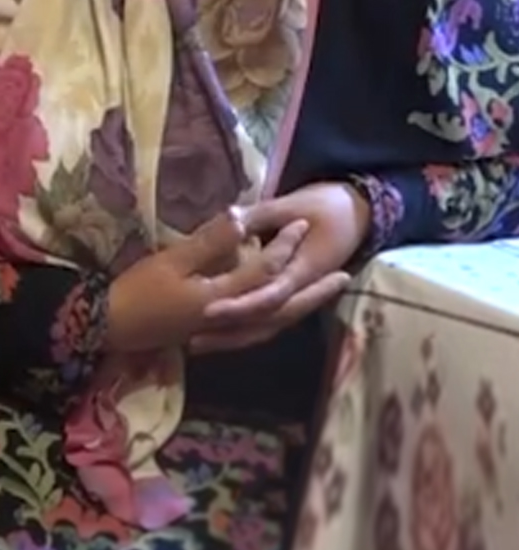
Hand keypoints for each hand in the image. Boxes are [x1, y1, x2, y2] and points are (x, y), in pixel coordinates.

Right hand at [105, 209, 308, 354]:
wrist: (110, 325)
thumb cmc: (138, 291)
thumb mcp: (171, 262)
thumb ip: (209, 243)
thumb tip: (242, 220)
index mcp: (224, 298)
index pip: (265, 270)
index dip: (284, 246)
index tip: (301, 223)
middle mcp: (233, 319)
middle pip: (283, 305)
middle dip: (314, 290)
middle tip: (344, 276)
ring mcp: (224, 331)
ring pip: (274, 321)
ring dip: (300, 307)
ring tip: (320, 294)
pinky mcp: (213, 335)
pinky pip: (256, 329)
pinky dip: (274, 319)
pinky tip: (277, 310)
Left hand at [195, 182, 368, 352]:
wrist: (358, 211)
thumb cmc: (327, 205)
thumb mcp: (292, 205)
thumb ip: (258, 215)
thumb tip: (228, 219)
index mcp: (304, 270)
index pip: (268, 296)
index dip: (238, 306)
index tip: (206, 311)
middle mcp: (301, 290)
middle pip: (264, 321)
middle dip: (229, 332)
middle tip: (191, 342)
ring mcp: (298, 295)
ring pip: (265, 325)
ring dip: (233, 336)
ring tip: (194, 344)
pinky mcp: (291, 294)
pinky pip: (266, 318)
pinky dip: (243, 326)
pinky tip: (214, 332)